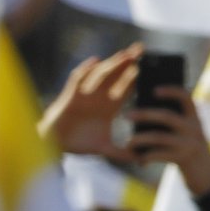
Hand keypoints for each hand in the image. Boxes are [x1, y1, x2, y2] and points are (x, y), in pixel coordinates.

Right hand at [38, 43, 142, 161]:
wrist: (56, 144)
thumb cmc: (79, 143)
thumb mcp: (105, 148)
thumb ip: (123, 153)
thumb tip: (142, 161)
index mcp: (109, 107)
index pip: (127, 88)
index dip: (138, 77)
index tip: (153, 68)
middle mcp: (99, 97)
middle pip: (116, 76)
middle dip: (128, 63)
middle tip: (142, 49)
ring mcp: (85, 94)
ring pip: (101, 75)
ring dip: (112, 64)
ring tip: (125, 54)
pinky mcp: (71, 96)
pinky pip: (78, 79)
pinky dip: (85, 70)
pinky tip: (94, 61)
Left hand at [127, 86, 209, 195]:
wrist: (206, 175)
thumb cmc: (188, 149)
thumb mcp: (187, 132)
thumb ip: (173, 122)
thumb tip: (142, 112)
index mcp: (194, 118)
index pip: (185, 98)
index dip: (171, 91)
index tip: (154, 90)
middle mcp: (194, 128)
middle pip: (166, 116)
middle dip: (144, 115)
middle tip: (126, 115)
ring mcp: (189, 143)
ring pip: (158, 137)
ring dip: (139, 139)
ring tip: (127, 142)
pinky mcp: (183, 158)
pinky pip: (159, 154)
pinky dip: (146, 157)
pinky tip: (139, 160)